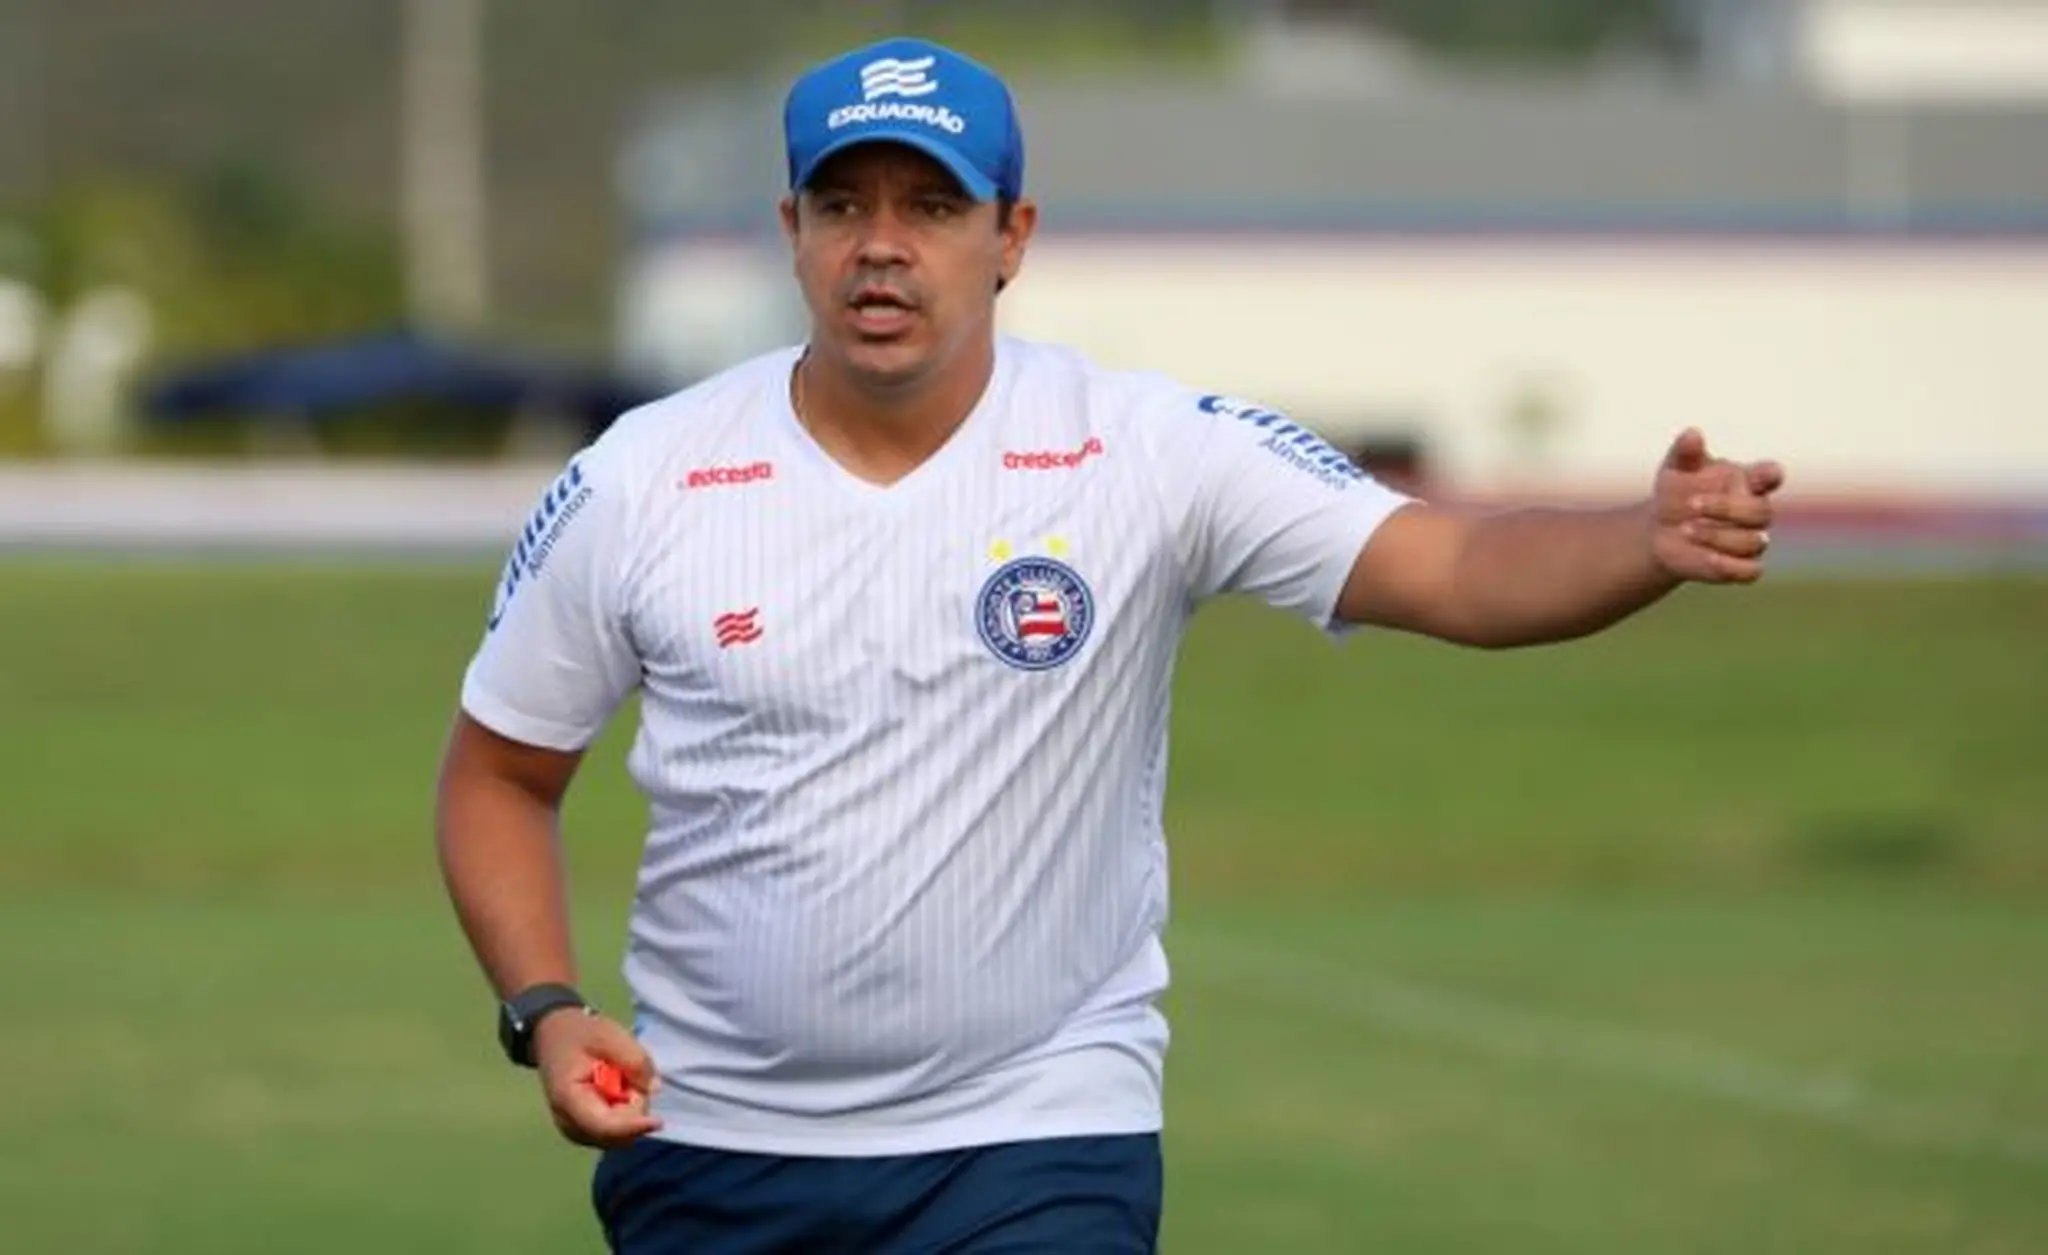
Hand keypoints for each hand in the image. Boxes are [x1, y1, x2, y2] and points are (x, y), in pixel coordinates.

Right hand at [533, 1006, 662, 1148]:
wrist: (553, 1036)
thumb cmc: (580, 1035)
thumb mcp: (609, 1035)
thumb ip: (633, 1059)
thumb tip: (654, 1089)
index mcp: (568, 1100)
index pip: (604, 1126)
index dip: (633, 1127)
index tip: (658, 1121)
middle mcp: (568, 1124)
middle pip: (615, 1135)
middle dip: (633, 1112)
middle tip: (628, 1077)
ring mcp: (575, 1131)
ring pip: (617, 1137)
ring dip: (629, 1113)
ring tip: (618, 1081)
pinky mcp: (583, 1132)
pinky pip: (614, 1133)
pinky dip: (623, 1115)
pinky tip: (616, 1093)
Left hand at [1649, 428, 1785, 584]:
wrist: (1661, 530)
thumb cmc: (1676, 492)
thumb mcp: (1675, 469)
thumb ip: (1685, 452)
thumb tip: (1692, 433)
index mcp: (1748, 481)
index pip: (1771, 475)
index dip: (1771, 475)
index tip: (1764, 475)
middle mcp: (1755, 510)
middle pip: (1761, 512)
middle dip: (1726, 509)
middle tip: (1690, 504)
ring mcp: (1752, 539)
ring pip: (1754, 542)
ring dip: (1717, 536)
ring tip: (1684, 529)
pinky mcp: (1742, 566)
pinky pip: (1751, 571)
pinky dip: (1730, 566)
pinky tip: (1705, 557)